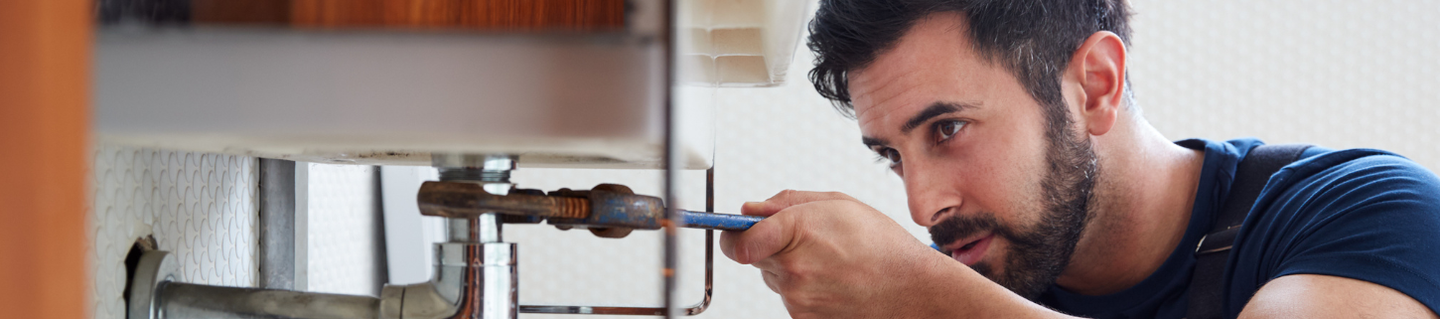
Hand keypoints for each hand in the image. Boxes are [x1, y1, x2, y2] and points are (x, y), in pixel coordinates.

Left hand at [719, 190, 957, 317]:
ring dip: (788, 267)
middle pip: (752, 256)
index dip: (734, 234)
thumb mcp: (837, 204)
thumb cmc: (882, 245)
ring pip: (772, 277)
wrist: (912, 289)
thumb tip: (751, 209)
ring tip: (829, 260)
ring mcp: (798, 299)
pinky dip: (803, 288)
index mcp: (798, 232)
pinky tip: (831, 279)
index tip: (736, 230)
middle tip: (805, 239)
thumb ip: (787, 203)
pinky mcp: (804, 318)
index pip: (739, 240)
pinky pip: (789, 297)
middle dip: (769, 245)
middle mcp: (793, 270)